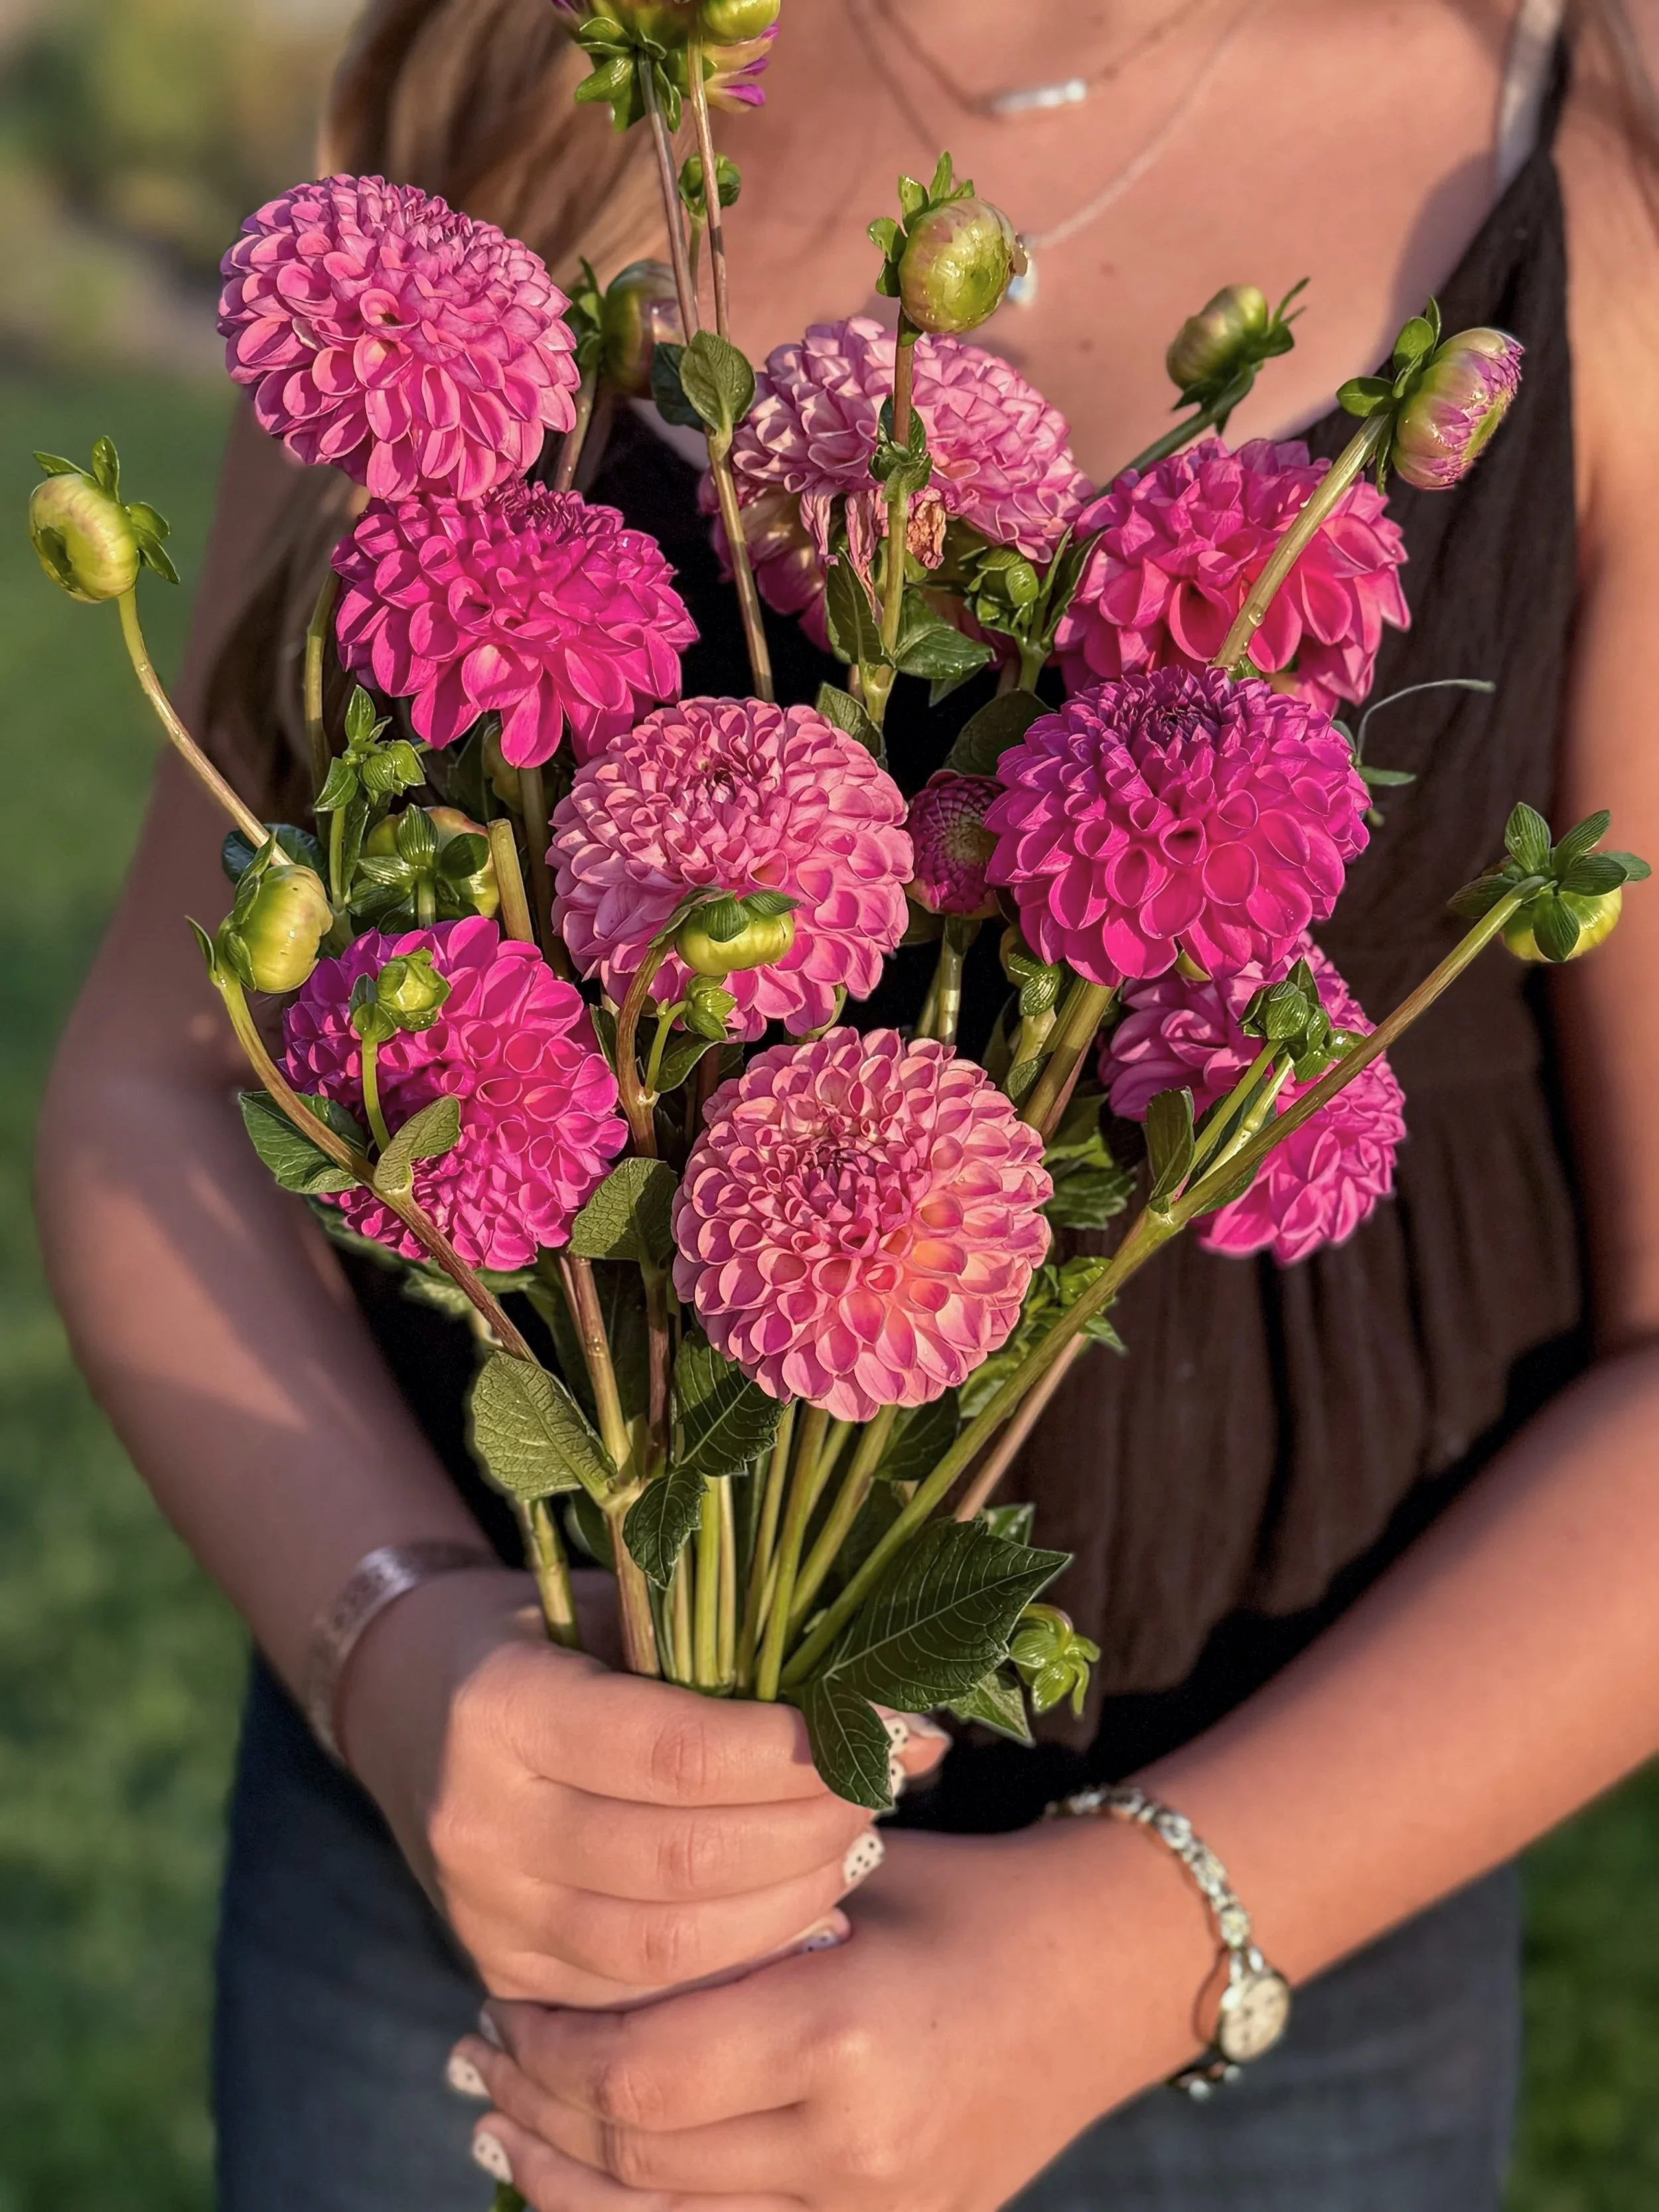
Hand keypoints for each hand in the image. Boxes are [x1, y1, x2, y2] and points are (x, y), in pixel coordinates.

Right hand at [342, 1564, 943, 2005]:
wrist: (409, 1701)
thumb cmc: (546, 1633)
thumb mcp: (619, 1610)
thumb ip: (733, 1657)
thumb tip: (900, 1715)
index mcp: (503, 1707)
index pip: (674, 1754)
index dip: (791, 1753)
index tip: (879, 1728)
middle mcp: (481, 1822)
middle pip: (680, 1863)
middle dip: (808, 1831)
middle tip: (882, 1789)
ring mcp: (484, 1914)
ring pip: (666, 1951)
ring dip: (787, 1908)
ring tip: (851, 1849)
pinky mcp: (502, 1974)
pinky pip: (637, 1998)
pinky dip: (733, 1965)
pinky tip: (798, 1915)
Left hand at [450, 1822, 1212, 2209]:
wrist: (1102, 1977)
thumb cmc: (964, 1897)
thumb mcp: (845, 1877)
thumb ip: (726, 1918)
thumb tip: (580, 1941)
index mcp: (845, 2036)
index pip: (641, 2074)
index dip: (551, 2046)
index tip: (500, 1996)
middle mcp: (856, 2151)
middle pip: (638, 2162)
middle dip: (537, 2110)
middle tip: (476, 2053)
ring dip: (563, 2182)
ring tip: (499, 2125)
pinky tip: (585, 2183)